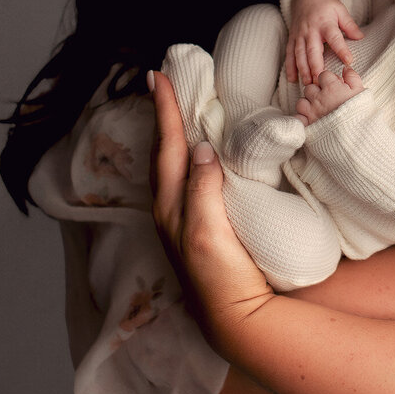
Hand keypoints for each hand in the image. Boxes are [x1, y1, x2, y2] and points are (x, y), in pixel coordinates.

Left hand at [149, 69, 274, 350]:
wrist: (237, 319)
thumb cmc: (222, 277)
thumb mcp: (208, 231)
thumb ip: (202, 189)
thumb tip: (202, 147)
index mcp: (171, 205)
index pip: (168, 146)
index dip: (164, 110)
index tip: (157, 75)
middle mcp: (171, 209)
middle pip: (163, 152)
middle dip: (162, 116)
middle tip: (163, 83)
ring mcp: (184, 220)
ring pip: (173, 165)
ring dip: (173, 134)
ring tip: (177, 110)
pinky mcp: (200, 227)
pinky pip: (187, 179)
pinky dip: (189, 156)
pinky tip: (201, 155)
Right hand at [284, 0, 363, 83]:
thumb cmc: (327, 6)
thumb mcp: (341, 10)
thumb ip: (350, 25)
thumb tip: (361, 37)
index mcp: (325, 23)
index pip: (335, 37)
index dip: (341, 49)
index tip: (348, 61)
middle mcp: (310, 30)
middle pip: (313, 50)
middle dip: (316, 66)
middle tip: (321, 80)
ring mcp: (299, 35)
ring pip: (299, 54)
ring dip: (303, 69)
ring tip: (308, 83)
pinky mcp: (292, 38)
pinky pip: (290, 54)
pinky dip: (290, 67)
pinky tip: (293, 79)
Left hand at [296, 66, 364, 123]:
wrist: (358, 136)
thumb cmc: (361, 113)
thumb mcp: (361, 91)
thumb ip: (352, 77)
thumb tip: (345, 68)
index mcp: (332, 87)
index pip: (323, 75)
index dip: (329, 80)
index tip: (335, 87)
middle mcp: (319, 98)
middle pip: (310, 87)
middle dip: (317, 91)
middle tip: (327, 99)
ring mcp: (312, 112)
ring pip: (301, 101)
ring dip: (308, 104)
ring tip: (318, 109)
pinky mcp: (309, 126)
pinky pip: (298, 118)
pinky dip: (302, 118)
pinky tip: (309, 120)